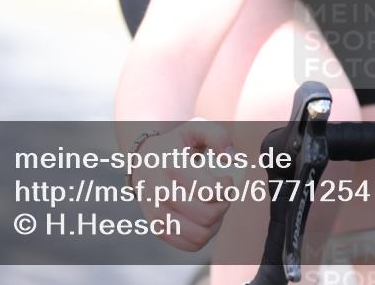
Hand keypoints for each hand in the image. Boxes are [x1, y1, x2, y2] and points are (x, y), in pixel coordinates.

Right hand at [134, 119, 233, 251]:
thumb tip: (231, 158)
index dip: (227, 188)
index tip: (226, 179)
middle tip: (222, 194)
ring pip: (199, 235)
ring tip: (214, 208)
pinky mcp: (157, 228)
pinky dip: (203, 237)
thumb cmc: (176, 144)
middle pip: (207, 215)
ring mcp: (156, 214)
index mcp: (171, 167)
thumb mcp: (195, 128)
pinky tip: (204, 221)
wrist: (143, 159)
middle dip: (223, 205)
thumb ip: (218, 136)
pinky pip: (188, 245)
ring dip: (215, 224)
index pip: (209, 191)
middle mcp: (160, 193)